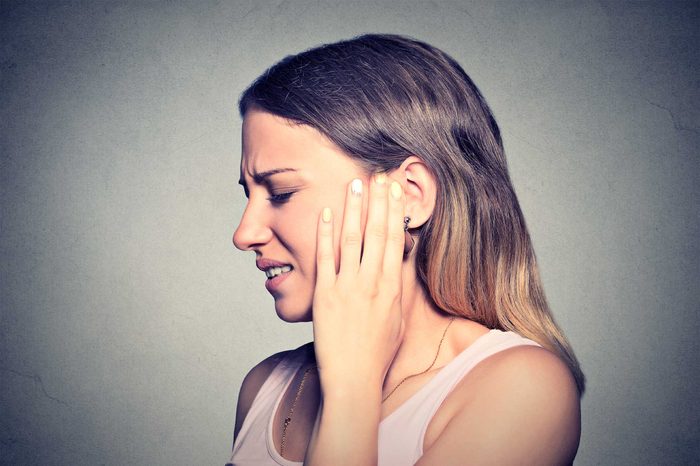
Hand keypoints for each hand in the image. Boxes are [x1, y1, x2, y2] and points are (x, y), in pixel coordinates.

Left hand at [312, 173, 406, 393]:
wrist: (354, 379)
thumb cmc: (377, 353)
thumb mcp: (397, 318)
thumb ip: (398, 288)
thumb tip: (400, 263)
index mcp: (392, 287)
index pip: (395, 240)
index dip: (395, 211)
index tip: (396, 190)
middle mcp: (372, 282)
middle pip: (376, 232)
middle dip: (379, 201)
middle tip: (379, 174)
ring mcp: (347, 287)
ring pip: (352, 239)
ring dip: (354, 208)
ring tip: (355, 184)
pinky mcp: (325, 295)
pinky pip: (325, 258)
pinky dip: (326, 234)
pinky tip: (328, 213)